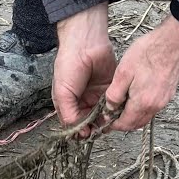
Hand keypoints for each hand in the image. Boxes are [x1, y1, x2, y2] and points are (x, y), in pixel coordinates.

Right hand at [53, 3, 116, 135]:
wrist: (86, 44)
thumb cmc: (68, 65)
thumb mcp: (63, 93)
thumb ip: (69, 114)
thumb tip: (78, 131)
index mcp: (68, 103)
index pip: (74, 122)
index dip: (79, 130)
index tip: (86, 135)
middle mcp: (82, 100)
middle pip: (89, 120)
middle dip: (94, 126)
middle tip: (99, 131)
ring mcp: (96, 94)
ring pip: (102, 113)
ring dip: (105, 119)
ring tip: (108, 123)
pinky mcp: (110, 88)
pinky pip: (113, 102)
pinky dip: (115, 109)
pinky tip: (116, 113)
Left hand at [103, 17, 178, 131]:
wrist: (174, 39)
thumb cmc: (149, 52)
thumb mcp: (122, 73)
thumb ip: (114, 95)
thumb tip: (109, 109)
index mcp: (143, 103)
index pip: (125, 124)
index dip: (112, 125)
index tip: (104, 121)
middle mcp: (156, 105)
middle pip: (136, 124)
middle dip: (122, 123)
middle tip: (110, 116)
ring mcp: (165, 99)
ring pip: (145, 116)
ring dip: (132, 116)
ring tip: (121, 106)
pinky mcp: (169, 92)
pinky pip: (153, 107)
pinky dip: (142, 108)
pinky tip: (135, 97)